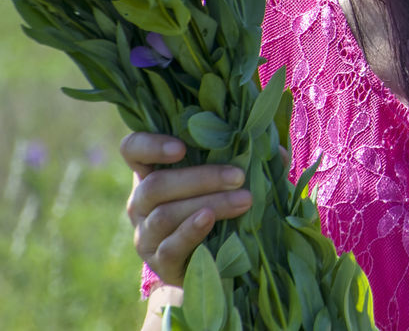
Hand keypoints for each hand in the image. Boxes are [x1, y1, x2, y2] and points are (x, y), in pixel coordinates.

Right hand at [121, 132, 253, 286]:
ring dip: (208, 203)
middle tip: (238, 175)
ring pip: (164, 214)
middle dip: (200, 178)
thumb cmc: (220, 210)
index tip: (182, 147)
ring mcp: (146, 234)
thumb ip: (246, 161)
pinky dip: (191, 231)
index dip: (150, 144)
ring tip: (243, 199)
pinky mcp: (158, 262)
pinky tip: (210, 220)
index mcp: (152, 173)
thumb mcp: (227, 183)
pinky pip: (170, 246)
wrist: (212, 265)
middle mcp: (141, 202)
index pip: (133, 150)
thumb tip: (275, 150)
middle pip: (155, 184)